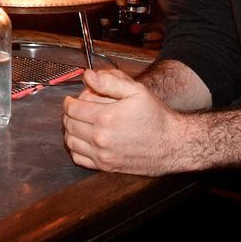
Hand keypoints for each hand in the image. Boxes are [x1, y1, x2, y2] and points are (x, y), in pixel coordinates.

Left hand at [62, 67, 194, 176]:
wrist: (171, 144)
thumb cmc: (155, 116)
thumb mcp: (136, 91)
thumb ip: (109, 82)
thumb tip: (87, 75)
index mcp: (105, 117)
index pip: (72, 109)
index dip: (69, 102)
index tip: (73, 99)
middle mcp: (100, 138)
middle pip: (69, 125)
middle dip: (69, 115)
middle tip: (76, 110)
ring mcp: (102, 154)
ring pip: (71, 142)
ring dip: (70, 131)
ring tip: (79, 124)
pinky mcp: (106, 166)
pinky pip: (79, 159)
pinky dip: (76, 149)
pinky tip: (84, 140)